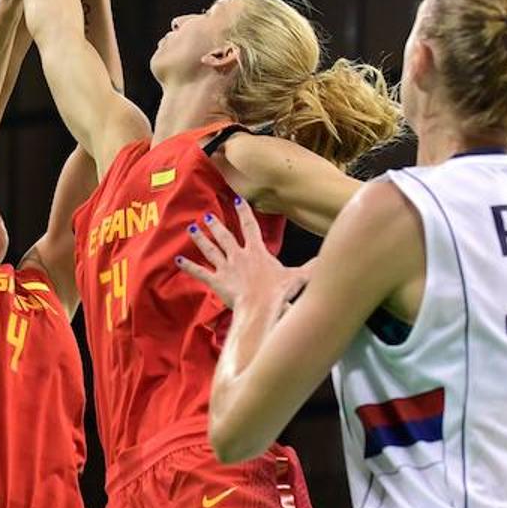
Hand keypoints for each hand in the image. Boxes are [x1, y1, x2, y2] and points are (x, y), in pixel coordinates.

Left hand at [176, 197, 302, 311]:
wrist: (261, 307)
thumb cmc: (279, 292)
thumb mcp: (299, 277)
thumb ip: (313, 266)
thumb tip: (329, 259)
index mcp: (257, 251)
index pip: (249, 226)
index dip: (243, 212)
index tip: (237, 199)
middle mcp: (239, 255)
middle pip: (225, 236)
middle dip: (216, 224)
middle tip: (207, 215)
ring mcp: (226, 268)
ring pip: (211, 250)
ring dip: (201, 239)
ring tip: (192, 229)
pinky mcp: (217, 282)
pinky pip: (200, 272)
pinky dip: (188, 266)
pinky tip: (178, 260)